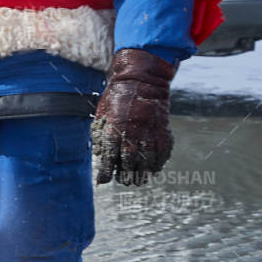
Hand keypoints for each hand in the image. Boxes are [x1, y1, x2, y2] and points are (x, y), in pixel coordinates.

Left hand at [92, 48, 175, 185]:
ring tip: (140, 181)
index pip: (108, 156)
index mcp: (114, 128)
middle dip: (126, 174)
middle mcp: (132, 131)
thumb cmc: (117, 97)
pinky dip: (160, 161)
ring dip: (144, 172)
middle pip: (129, 160)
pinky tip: (155, 168)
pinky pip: (163, 149)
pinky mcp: (163, 127)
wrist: (142, 79)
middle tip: (125, 182)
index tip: (102, 181)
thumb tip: (98, 154)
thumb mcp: (102, 114)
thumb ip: (99, 134)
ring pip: (148, 158)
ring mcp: (149, 130)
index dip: (105, 171)